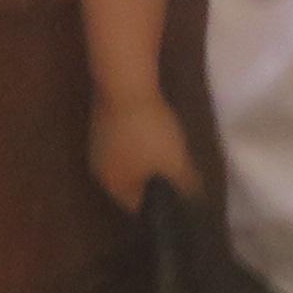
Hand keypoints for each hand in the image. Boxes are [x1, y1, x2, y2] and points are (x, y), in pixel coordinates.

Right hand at [88, 91, 200, 209]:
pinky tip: (154, 137)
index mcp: (112, 185)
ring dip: (146, 164)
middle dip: (153, 185)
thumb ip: (184, 185)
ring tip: (169, 159)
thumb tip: (195, 199)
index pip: (137, 207)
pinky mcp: (102, 123)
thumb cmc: (148, 132)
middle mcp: (99, 169)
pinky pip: (124, 145)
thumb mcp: (174, 163)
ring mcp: (98, 145)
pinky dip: (139, 146)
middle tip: (178, 181)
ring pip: (127, 164)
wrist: (125, 84)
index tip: (180, 203)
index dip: (160, 208)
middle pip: (130, 186)